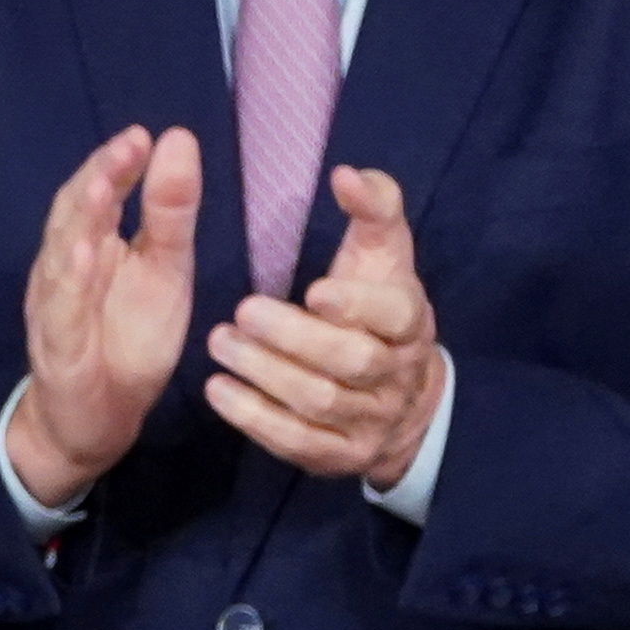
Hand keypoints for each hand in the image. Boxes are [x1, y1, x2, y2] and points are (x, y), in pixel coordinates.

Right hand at [1, 127, 203, 507]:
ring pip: (61, 258)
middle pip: (73, 215)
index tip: (145, 136)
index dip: (117, 164)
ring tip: (105, 185)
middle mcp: (65, 270)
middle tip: (128, 147)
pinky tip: (84, 256)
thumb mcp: (165, 272)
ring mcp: (56, 309)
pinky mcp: (58, 351)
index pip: (100, 195)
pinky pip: (60, 314)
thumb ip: (169, 213)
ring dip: (80, 221)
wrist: (97, 420)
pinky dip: (69, 285)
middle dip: (98, 179)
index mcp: (93, 246)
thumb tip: (178, 140)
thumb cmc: (127, 340)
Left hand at [203, 167, 441, 486]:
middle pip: (351, 360)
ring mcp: (370, 420)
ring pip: (320, 402)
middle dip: (294, 338)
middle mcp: (395, 374)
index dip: (357, 305)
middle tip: (242, 312)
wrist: (403, 398)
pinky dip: (254, 419)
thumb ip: (373, 206)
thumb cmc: (378, 307)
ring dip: (265, 374)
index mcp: (410, 321)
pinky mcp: (339, 455)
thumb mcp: (383, 253)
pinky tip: (219, 391)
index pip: (395, 314)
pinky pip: (298, 442)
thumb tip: (347, 174)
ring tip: (220, 344)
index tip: (314, 290)